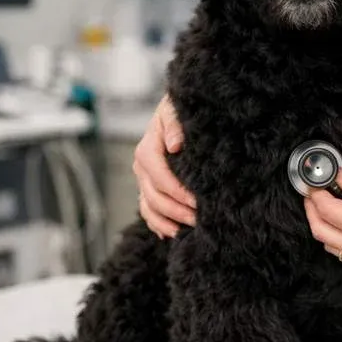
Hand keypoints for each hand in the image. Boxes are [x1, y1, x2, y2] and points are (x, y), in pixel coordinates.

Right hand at [133, 94, 196, 237]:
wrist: (175, 110)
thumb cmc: (178, 109)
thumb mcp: (175, 109)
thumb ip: (175, 123)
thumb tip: (174, 145)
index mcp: (147, 148)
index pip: (158, 176)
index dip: (177, 192)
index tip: (197, 202)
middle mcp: (142, 165)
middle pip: (154, 196)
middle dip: (176, 211)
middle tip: (200, 220)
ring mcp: (143, 178)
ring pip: (149, 207)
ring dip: (167, 221)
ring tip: (187, 229)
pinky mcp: (148, 186)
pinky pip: (147, 210)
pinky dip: (157, 224)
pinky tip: (172, 232)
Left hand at [303, 170, 341, 276]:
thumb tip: (339, 177)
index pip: (326, 210)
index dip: (316, 194)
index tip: (314, 183)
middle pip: (319, 230)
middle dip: (312, 209)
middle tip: (314, 193)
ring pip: (328, 245)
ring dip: (323, 224)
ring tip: (330, 205)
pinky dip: (337, 237)